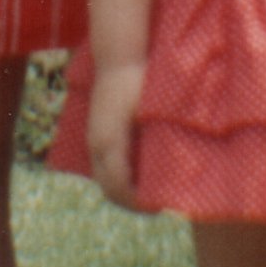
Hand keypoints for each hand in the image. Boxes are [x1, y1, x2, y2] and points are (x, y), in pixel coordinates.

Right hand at [86, 62, 150, 212]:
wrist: (118, 58)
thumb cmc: (140, 81)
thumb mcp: (152, 112)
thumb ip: (158, 141)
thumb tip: (172, 172)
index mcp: (109, 142)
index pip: (119, 186)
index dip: (139, 203)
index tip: (160, 208)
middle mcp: (96, 145)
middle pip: (108, 189)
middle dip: (131, 204)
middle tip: (157, 208)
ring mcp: (93, 140)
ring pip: (103, 180)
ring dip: (123, 192)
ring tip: (149, 196)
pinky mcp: (96, 135)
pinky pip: (103, 167)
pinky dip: (118, 179)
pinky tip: (139, 177)